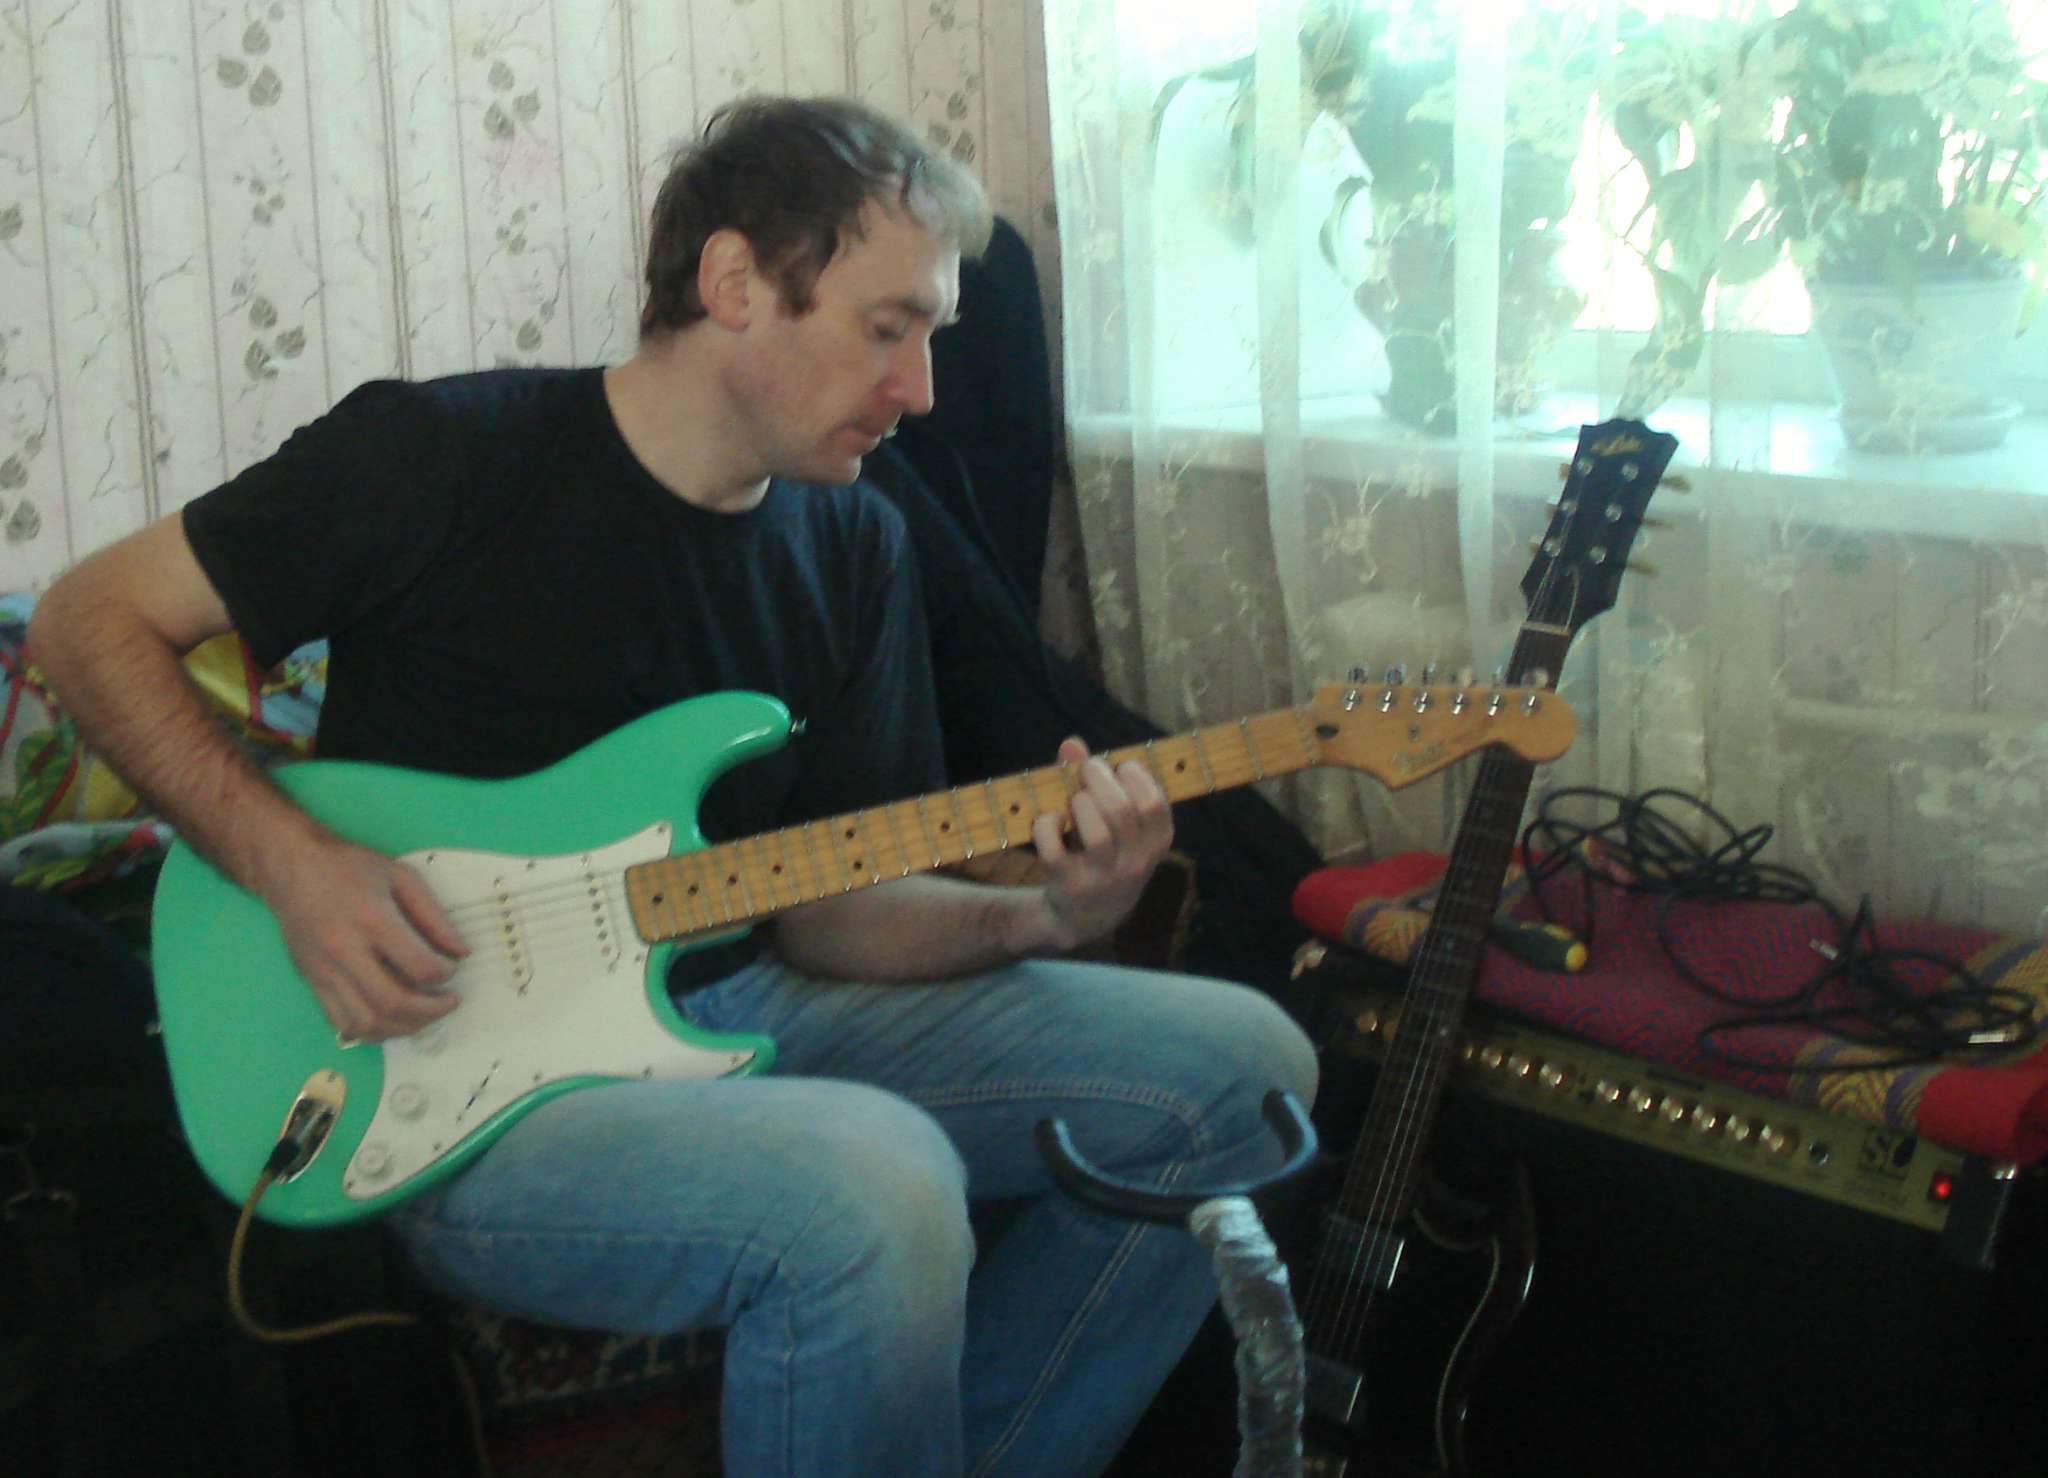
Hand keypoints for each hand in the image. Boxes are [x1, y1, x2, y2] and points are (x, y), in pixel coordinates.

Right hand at [259, 834, 468, 1042]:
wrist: (290, 868)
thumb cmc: (347, 867)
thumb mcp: (400, 877)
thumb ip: (434, 916)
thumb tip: (460, 952)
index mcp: (372, 921)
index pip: (420, 967)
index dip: (446, 975)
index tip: (452, 968)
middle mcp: (344, 951)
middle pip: (393, 1003)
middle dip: (431, 1011)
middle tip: (448, 1002)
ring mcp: (324, 971)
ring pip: (366, 1022)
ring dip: (403, 1027)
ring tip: (424, 1015)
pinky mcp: (311, 982)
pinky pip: (341, 1022)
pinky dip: (372, 1030)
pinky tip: (391, 1019)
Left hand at [1029, 736, 1173, 950]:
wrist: (1085, 917)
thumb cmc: (1104, 854)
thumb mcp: (1115, 825)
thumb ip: (1096, 781)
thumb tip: (1071, 743)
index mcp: (1156, 844)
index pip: (1153, 804)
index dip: (1133, 776)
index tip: (1118, 769)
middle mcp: (1135, 864)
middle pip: (1122, 812)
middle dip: (1099, 779)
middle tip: (1087, 771)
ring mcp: (1103, 878)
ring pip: (1095, 833)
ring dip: (1079, 804)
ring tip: (1074, 801)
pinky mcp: (1069, 885)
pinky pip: (1055, 849)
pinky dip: (1047, 825)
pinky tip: (1051, 821)